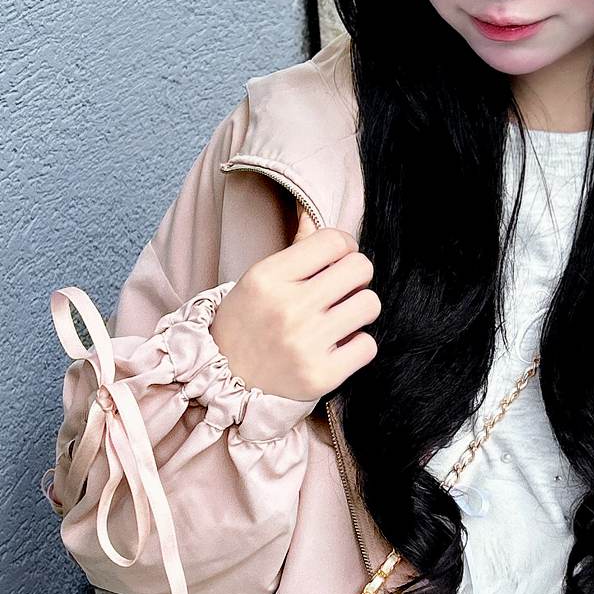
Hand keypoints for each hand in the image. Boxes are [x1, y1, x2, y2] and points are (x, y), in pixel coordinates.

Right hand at [210, 207, 380, 399]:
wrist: (223, 383)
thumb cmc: (247, 323)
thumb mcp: (260, 280)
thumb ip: (297, 248)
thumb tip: (313, 210)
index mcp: (268, 277)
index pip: (335, 241)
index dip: (343, 248)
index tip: (335, 261)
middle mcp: (288, 308)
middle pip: (360, 268)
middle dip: (355, 277)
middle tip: (340, 291)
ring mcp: (305, 344)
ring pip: (370, 305)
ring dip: (359, 310)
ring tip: (339, 319)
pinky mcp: (321, 376)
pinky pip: (368, 345)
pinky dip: (357, 346)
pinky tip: (337, 346)